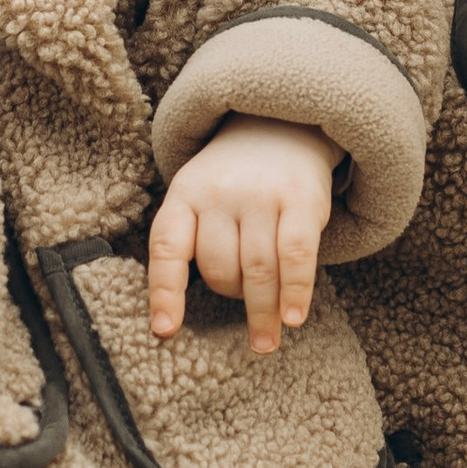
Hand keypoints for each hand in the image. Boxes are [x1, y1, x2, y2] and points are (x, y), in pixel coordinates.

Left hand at [147, 115, 337, 356]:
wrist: (282, 126)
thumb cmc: (234, 181)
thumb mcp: (199, 194)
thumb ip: (192, 240)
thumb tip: (180, 314)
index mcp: (185, 193)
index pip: (167, 246)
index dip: (165, 292)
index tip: (166, 330)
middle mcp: (220, 191)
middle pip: (219, 267)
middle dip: (230, 297)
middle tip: (244, 314)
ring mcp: (261, 194)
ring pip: (257, 269)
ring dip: (262, 313)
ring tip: (265, 341)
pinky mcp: (301, 198)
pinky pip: (296, 256)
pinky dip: (295, 292)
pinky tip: (293, 317)